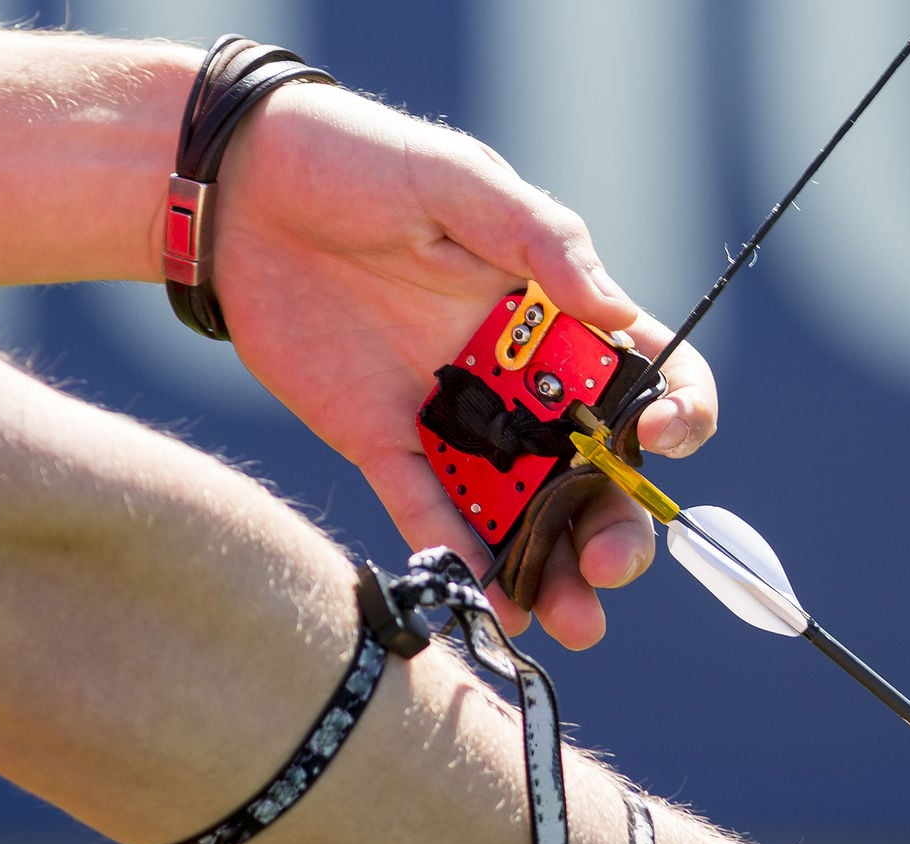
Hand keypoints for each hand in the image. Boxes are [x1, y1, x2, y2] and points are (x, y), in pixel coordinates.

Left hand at [204, 81, 715, 647]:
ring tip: (564, 620)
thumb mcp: (459, 181)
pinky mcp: (386, 443)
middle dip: (617, 530)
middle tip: (607, 567)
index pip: (650, 377)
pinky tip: (484, 599)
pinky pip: (431, 515)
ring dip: (551, 572)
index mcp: (559, 315)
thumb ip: (542, 240)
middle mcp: (522, 377)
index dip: (675, 416)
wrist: (234, 186)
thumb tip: (614, 313)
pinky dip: (460, 561)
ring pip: (524, 513)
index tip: (656, 441)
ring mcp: (457, 418)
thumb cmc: (357, 158)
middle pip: (596, 473)